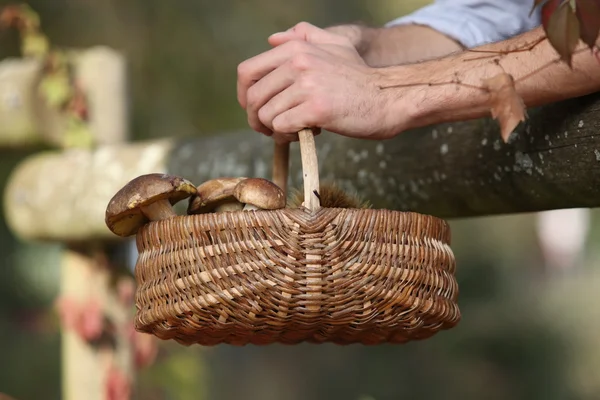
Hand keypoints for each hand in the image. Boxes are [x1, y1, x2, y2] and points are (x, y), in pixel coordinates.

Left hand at [237, 22, 403, 142]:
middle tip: (272, 129)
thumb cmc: (361, 79)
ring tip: (296, 130)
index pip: (247, 71)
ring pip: (267, 116)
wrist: (388, 99)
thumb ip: (305, 36)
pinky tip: (305, 134)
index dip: (245, 96)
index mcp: (297, 48)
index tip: (255, 109)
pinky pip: (282, 127)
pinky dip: (288, 137)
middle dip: (257, 119)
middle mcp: (298, 63)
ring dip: (275, 130)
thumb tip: (273, 39)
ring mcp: (307, 85)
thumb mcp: (336, 46)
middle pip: (253, 98)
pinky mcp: (316, 108)